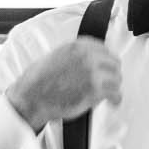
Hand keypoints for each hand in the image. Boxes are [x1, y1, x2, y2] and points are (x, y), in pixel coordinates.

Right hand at [7, 40, 121, 131]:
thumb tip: (86, 60)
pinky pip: (115, 93)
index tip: (107, 66)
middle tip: (110, 82)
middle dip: (112, 73)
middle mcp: (87, 57)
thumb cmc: (38, 80)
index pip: (103, 48)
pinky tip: (113, 102)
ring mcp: (93, 73)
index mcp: (77, 46)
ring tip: (110, 93)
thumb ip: (73, 55)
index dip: (106, 59)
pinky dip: (115, 99)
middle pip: (113, 62)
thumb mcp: (55, 56)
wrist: (32, 96)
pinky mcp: (95, 90)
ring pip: (117, 78)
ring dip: (114, 86)